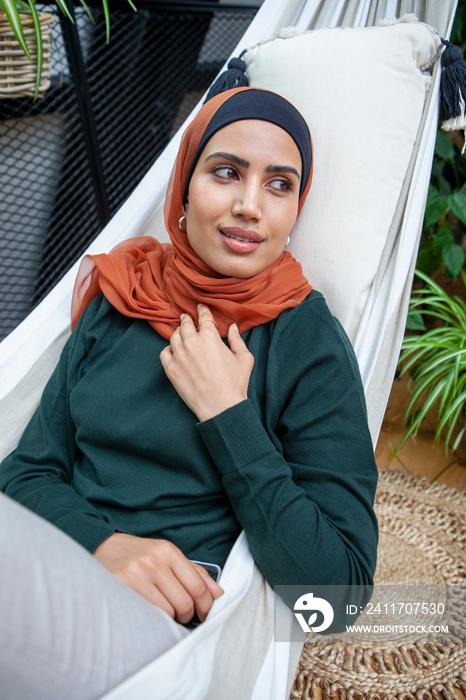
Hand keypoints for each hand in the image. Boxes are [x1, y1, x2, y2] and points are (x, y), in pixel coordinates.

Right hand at [93, 532, 223, 623]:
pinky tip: (152, 613)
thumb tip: (218, 593)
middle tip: (183, 615)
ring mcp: (137, 574)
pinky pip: (149, 614)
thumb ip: (193, 573)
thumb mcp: (166, 556)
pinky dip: (155, 619)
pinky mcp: (122, 587)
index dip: (206, 605)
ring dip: (171, 618)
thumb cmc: (138, 555)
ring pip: (168, 611)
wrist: (102, 548)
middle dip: (188, 615)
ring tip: (165, 613)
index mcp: (168, 551)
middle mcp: (154, 561)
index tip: (204, 613)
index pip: (198, 586)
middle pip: (184, 602)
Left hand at [159, 304, 253, 421]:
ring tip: (181, 332)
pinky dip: (168, 349)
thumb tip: (233, 326)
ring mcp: (179, 356)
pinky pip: (164, 353)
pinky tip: (173, 350)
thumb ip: (237, 339)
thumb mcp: (244, 358)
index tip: (200, 307)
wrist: (221, 407)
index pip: (204, 318)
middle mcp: (191, 342)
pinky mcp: (171, 369)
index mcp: (209, 336)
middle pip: (185, 324)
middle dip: (187, 319)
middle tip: (186, 317)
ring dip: (178, 333)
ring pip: (174, 336)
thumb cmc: (235, 383)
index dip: (203, 311)